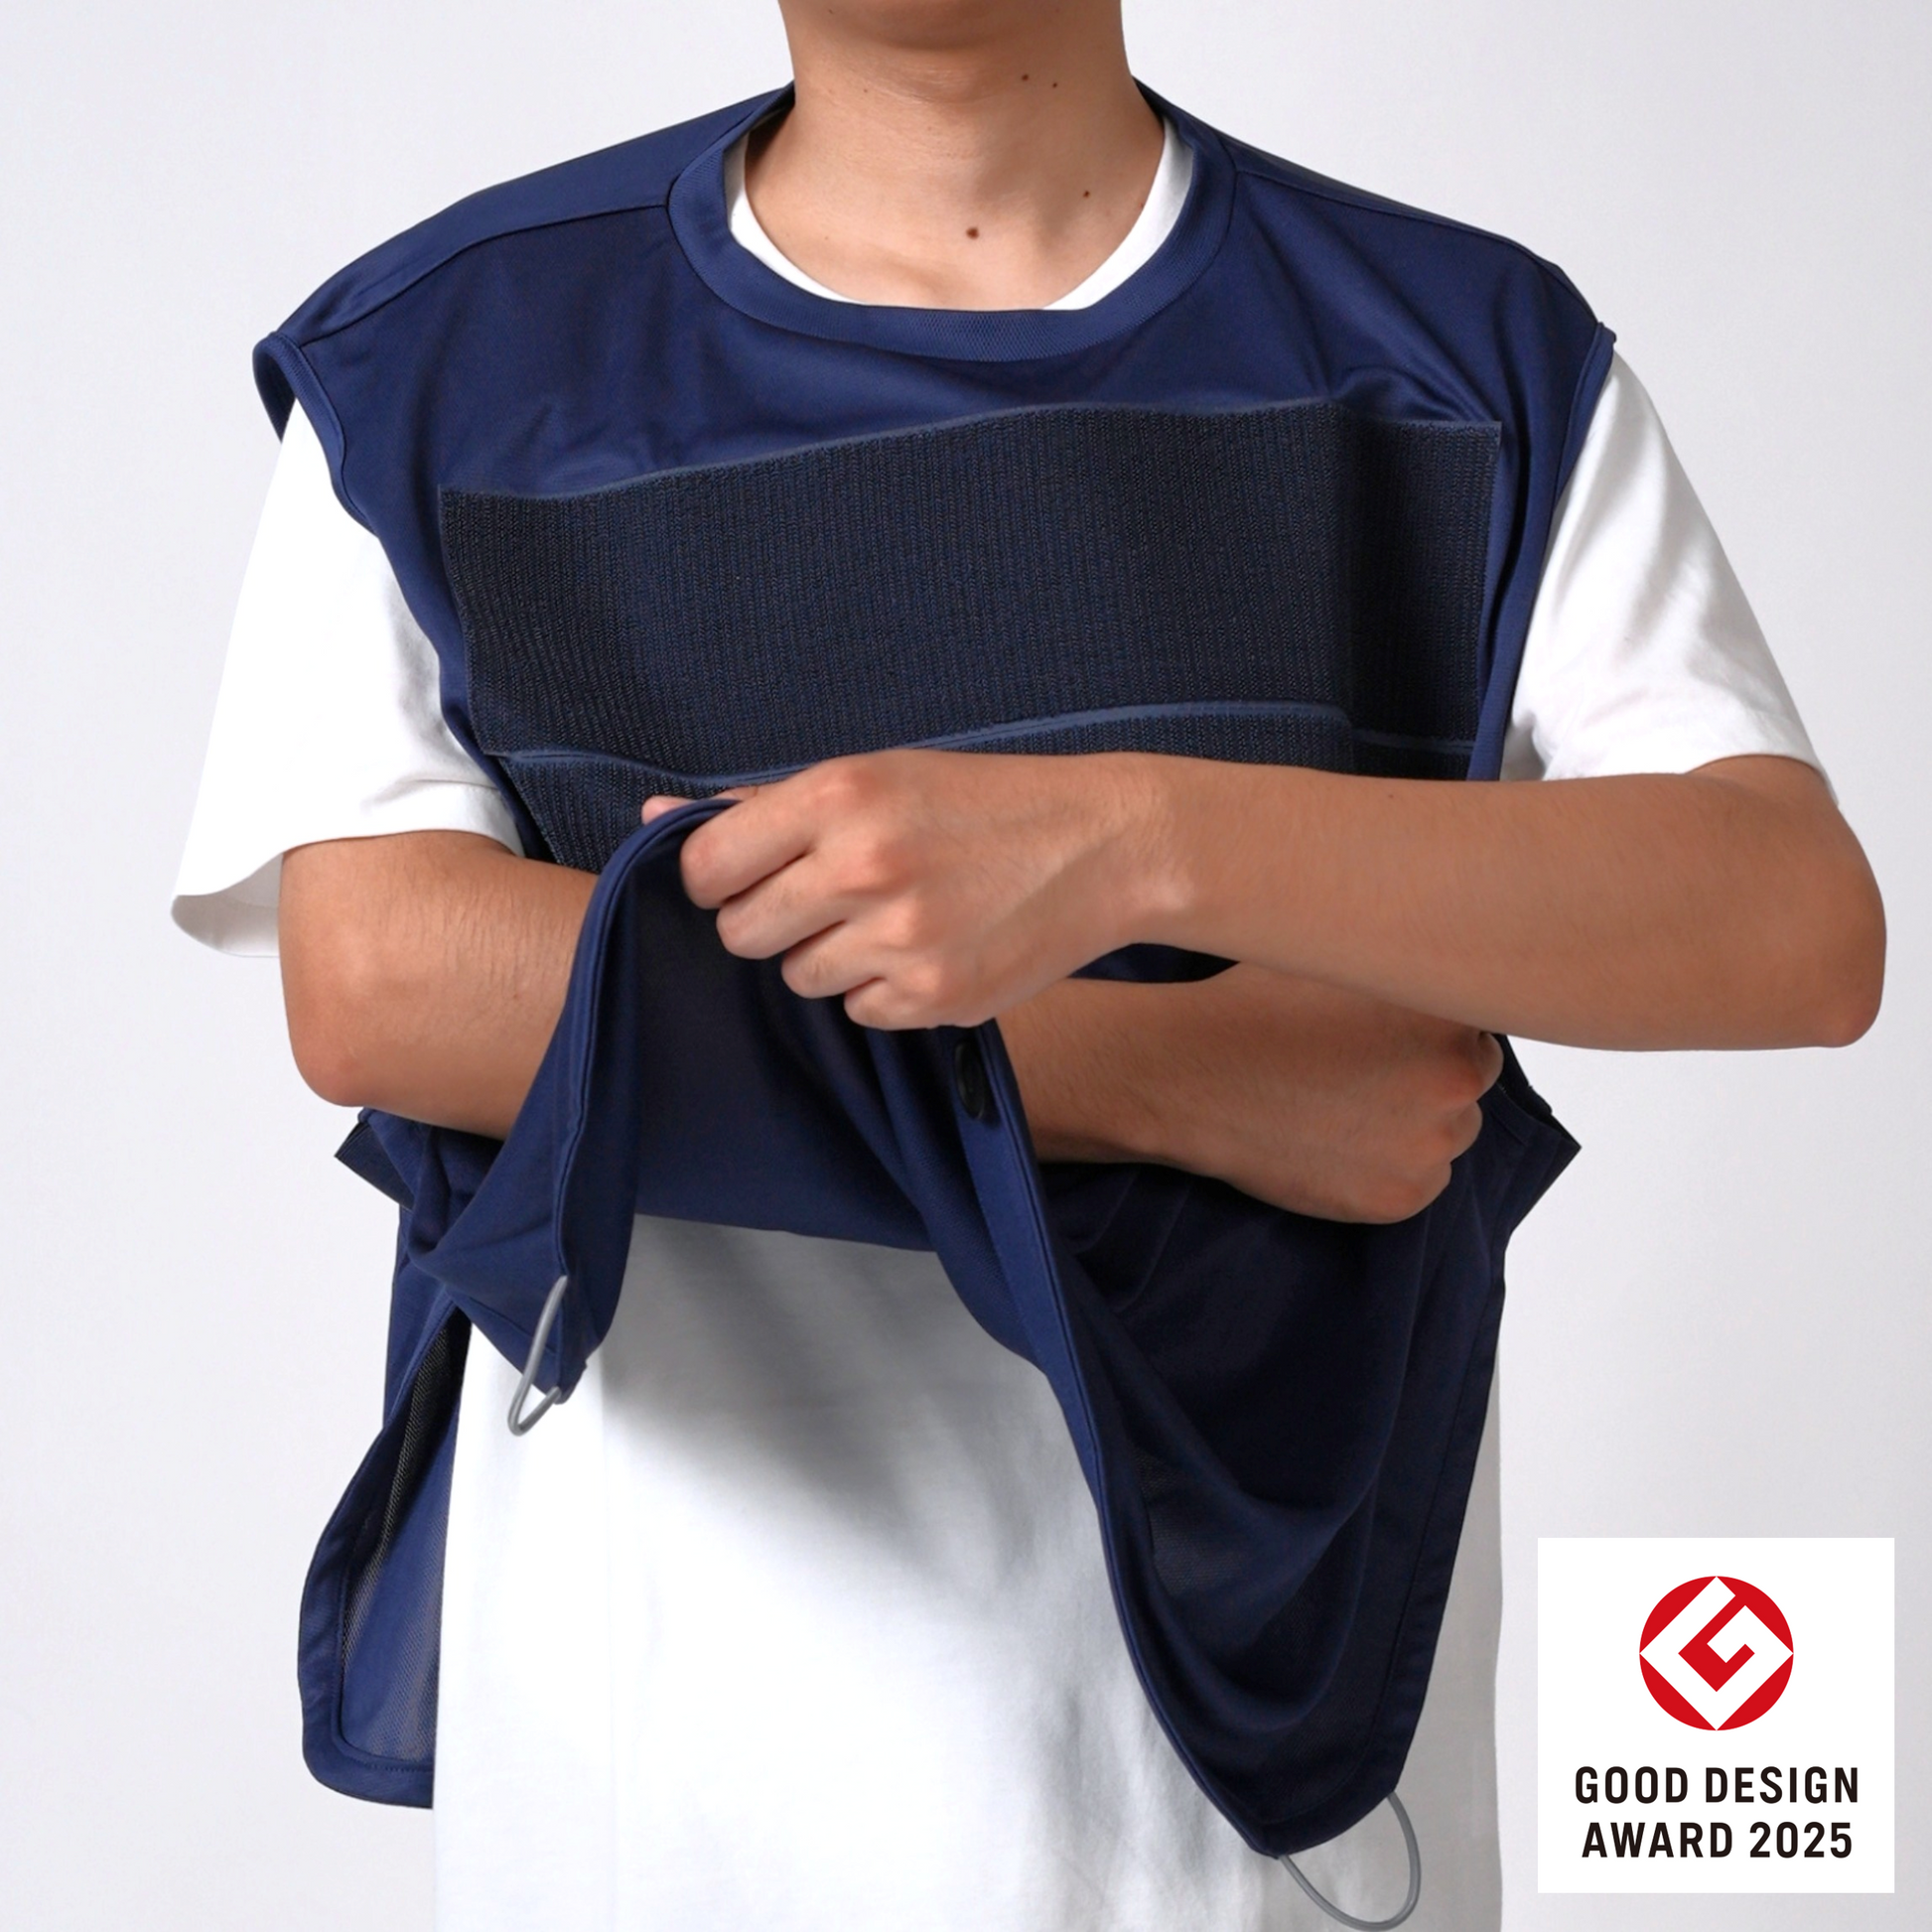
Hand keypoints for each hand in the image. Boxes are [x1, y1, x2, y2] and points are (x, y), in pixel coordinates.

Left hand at [648, 750, 1169, 1028]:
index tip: (749, 875)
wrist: (1104, 846)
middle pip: (741, 933)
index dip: (718, 878)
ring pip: (799, 978)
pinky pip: (859, 1012)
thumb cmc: (982, 803)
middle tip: (829, 896)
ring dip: (830, 955)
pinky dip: (882, 988)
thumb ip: (765, 805)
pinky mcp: (932, 997)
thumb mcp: (876, 775)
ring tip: (895, 915)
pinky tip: (930, 946)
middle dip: (771, 920)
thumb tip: (656, 817)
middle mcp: (860, 868)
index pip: (706, 868)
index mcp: (837, 798)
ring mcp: (897, 940)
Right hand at [999, 965, 1504, 1222]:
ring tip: (1343, 1104)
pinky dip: (1390, 1166)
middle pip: (1470, 1077)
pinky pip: (1422, 1181)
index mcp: (1448, 1009)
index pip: (1478, 1019)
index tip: (1388, 1029)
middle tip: (1360, 1067)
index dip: (1430, 1023)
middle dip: (1428, 1072)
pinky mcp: (1398, 1196)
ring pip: (1449, 1132)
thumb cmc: (1252, 1006)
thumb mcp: (1338, 949)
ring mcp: (1430, 1143)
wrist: (1189, 1075)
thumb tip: (1440, 952)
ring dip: (1415, 1121)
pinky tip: (1337, 1139)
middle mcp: (1456, 1078)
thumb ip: (1404, 958)